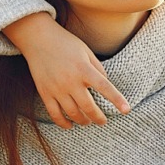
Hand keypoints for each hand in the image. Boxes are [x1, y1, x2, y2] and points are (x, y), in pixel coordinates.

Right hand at [3, 12, 129, 127]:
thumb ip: (97, 68)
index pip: (104, 87)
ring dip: (83, 121)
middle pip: (88, 107)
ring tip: (88, 121)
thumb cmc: (66, 43)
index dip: (117, 99)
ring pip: (72, 113)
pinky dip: (63, 123)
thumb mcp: (86, 51)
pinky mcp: (44, 92)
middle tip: (103, 121)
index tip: (126, 110)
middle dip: (98, 118)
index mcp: (83, 69)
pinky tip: (70, 125)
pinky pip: (55, 114)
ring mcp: (56, 88)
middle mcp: (70, 80)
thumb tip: (105, 85)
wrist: (38, 38)